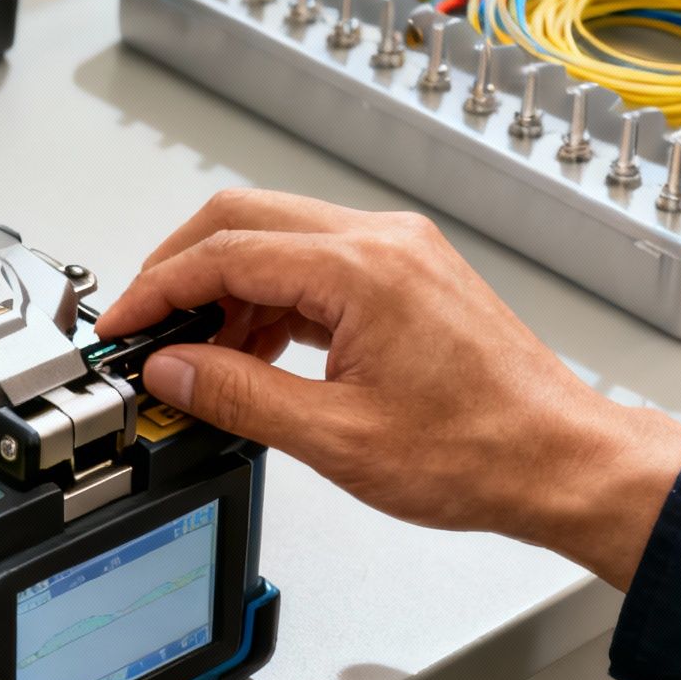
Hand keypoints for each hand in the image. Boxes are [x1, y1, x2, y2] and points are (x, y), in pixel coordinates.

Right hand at [95, 189, 680, 589]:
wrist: (561, 459)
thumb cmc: (480, 451)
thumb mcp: (335, 438)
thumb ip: (239, 396)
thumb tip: (173, 370)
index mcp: (362, 269)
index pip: (224, 253)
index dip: (156, 289)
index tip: (120, 326)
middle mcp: (382, 241)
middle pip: (242, 219)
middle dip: (178, 270)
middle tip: (141, 326)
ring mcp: (397, 252)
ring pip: (276, 238)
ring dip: (224, 288)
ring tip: (196, 356)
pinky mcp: (406, 274)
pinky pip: (312, 264)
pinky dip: (267, 299)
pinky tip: (251, 353)